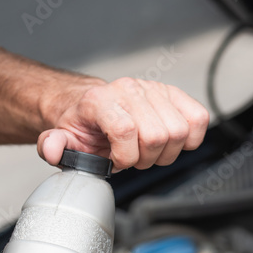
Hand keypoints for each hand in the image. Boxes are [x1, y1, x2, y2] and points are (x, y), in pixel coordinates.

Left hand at [37, 77, 210, 171]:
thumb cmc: (81, 125)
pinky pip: (199, 118)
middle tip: (132, 157)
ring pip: (179, 131)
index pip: (126, 129)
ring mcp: (153, 90)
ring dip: (166, 152)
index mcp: (100, 100)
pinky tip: (169, 142)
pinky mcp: (174, 94)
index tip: (116, 162)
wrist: (90, 105)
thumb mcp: (61, 138)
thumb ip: (53, 146)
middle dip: (146, 158)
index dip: (125, 156)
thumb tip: (55, 148)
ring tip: (147, 150)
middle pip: (157, 135)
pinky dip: (189, 138)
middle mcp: (128, 90)